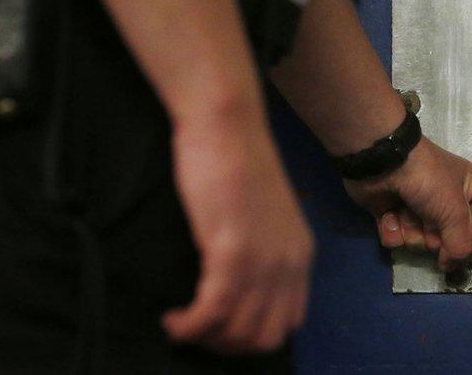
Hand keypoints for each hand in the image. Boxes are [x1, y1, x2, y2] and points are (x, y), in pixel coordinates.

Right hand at [160, 119, 313, 353]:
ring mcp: (264, 260)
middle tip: (196, 331)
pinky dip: (189, 326)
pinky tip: (172, 320)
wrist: (227, 125)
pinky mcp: (232, 251)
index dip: (251, 336)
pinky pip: (212, 312)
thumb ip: (260, 248)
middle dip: (227, 345)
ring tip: (180, 326)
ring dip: (204, 339)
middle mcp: (289, 263)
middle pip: (264, 336)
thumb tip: (237, 281)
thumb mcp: (262, 213)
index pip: (288, 322)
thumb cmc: (235, 160)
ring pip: (238, 331)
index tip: (220, 328)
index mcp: (300, 254)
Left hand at [344, 137, 471, 269]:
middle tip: (427, 220)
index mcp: (466, 191)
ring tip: (404, 211)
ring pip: (417, 241)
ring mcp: (415, 207)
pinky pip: (395, 238)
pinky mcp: (390, 213)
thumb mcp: (455, 210)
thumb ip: (462, 243)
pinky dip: (391, 229)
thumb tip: (451, 265)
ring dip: (410, 231)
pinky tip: (388, 214)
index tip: (459, 242)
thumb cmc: (427, 179)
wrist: (383, 161)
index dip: (471, 238)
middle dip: (432, 235)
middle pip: (445, 239)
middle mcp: (442, 201)